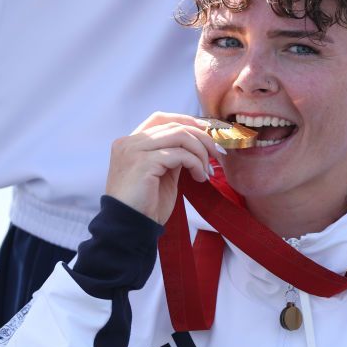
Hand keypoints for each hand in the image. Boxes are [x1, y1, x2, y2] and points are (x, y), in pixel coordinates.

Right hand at [105, 112, 222, 223]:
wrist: (130, 228)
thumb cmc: (145, 206)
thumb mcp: (161, 174)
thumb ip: (171, 156)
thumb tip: (196, 144)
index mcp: (130, 143)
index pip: (161, 118)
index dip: (187, 121)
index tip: (208, 132)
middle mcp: (129, 142)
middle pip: (174, 125)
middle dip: (202, 137)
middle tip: (217, 153)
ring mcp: (134, 151)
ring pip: (180, 136)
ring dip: (201, 152)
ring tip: (206, 170)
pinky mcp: (144, 163)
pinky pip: (180, 155)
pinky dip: (195, 164)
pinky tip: (199, 178)